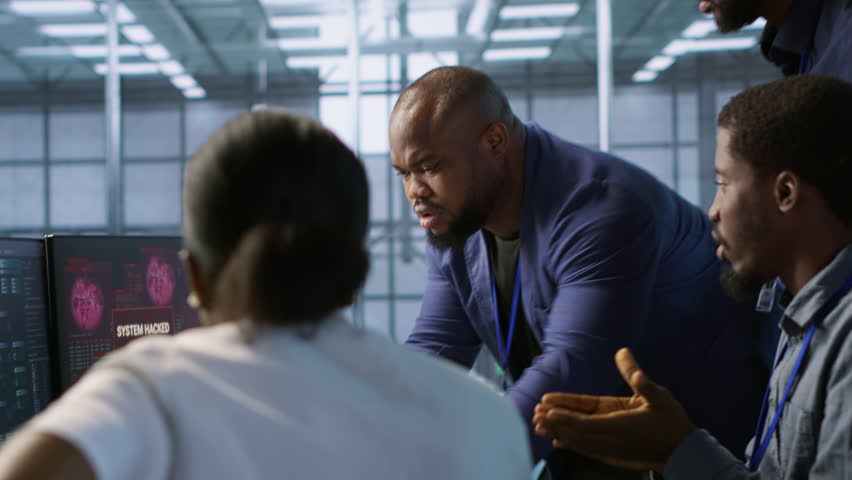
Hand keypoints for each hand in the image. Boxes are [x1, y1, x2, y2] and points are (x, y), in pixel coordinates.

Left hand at [532, 348, 696, 471]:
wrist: (685, 453)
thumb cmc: (672, 422)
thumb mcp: (657, 395)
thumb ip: (637, 376)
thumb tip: (622, 352)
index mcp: (620, 422)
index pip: (585, 418)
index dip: (564, 413)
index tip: (546, 406)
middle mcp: (612, 438)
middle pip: (576, 430)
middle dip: (555, 421)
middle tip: (534, 414)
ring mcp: (611, 450)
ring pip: (579, 442)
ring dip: (558, 432)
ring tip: (539, 425)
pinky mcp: (613, 456)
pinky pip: (587, 450)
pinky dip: (571, 445)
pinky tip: (558, 441)